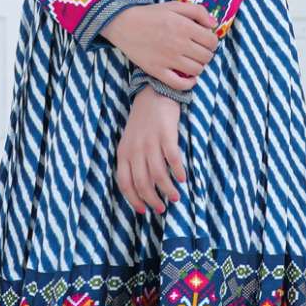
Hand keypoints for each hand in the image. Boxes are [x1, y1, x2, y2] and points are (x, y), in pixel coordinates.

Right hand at [102, 0, 219, 92]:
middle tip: (198, 50)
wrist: (123, 24)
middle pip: (206, 57)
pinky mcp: (157, 71)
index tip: (205, 41)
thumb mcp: (174, 6)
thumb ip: (197, 11)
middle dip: (206, 53)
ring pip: (196, 70)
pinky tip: (189, 78)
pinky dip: (189, 84)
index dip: (212, 41)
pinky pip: (180, 84)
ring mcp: (168, 59)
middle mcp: (178, 44)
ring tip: (191, 60)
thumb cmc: (150, 14)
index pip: (212, 41)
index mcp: (184, 26)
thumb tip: (214, 24)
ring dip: (198, 66)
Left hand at [116, 86, 185, 214]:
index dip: (133, 199)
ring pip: (157, 173)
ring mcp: (150, 141)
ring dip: (167, 189)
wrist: (153, 94)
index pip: (125, 183)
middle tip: (161, 208)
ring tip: (175, 198)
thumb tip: (144, 189)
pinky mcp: (166, 134)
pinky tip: (182, 179)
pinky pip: (172, 158)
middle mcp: (135, 149)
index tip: (143, 210)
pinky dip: (177, 171)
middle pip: (142, 182)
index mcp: (123, 152)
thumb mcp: (130, 142)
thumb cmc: (143, 123)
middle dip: (152, 199)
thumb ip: (133, 162)